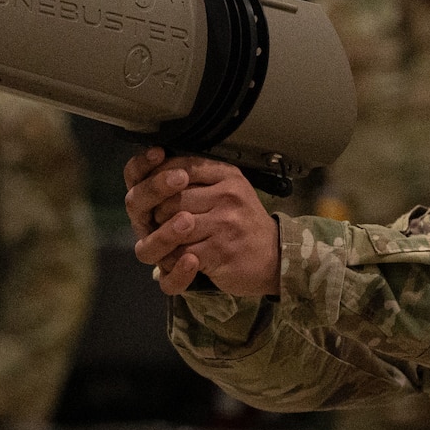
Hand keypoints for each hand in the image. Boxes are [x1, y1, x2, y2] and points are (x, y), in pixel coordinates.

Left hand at [123, 148, 280, 296]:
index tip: (155, 196)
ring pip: (172, 227)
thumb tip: (157, 175)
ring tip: (171, 244)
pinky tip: (182, 260)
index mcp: (226, 175)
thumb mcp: (228, 191)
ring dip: (165, 241)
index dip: (159, 181)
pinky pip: (181, 254)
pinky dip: (175, 261)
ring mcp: (224, 223)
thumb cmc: (243, 223)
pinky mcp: (220, 251)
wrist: (275, 257)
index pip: (181, 168)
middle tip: (161, 226)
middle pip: (171, 200)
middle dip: (158, 217)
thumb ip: (199, 180)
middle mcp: (227, 195)